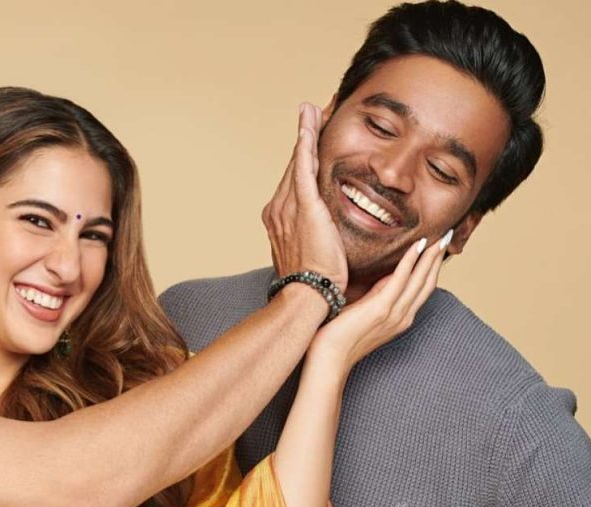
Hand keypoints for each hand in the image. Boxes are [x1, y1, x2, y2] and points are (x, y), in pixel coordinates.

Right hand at [262, 103, 347, 291]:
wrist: (307, 295)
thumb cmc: (315, 283)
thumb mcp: (314, 255)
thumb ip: (319, 237)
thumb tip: (331, 236)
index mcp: (280, 219)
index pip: (295, 179)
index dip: (304, 155)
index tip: (312, 136)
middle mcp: (278, 209)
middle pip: (294, 164)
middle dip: (305, 136)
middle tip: (314, 109)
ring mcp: (287, 207)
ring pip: (297, 161)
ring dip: (306, 132)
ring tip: (313, 108)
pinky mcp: (303, 207)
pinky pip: (302, 169)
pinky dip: (305, 145)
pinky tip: (308, 125)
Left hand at [309, 232, 450, 369]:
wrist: (329, 357)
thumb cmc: (339, 336)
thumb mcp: (364, 312)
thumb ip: (376, 297)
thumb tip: (382, 278)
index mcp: (400, 318)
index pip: (422, 289)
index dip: (432, 268)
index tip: (438, 248)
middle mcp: (403, 317)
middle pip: (428, 283)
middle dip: (438, 259)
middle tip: (447, 237)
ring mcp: (394, 313)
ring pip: (421, 279)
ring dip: (431, 256)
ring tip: (440, 237)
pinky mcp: (381, 309)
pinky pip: (401, 279)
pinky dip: (411, 261)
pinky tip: (418, 246)